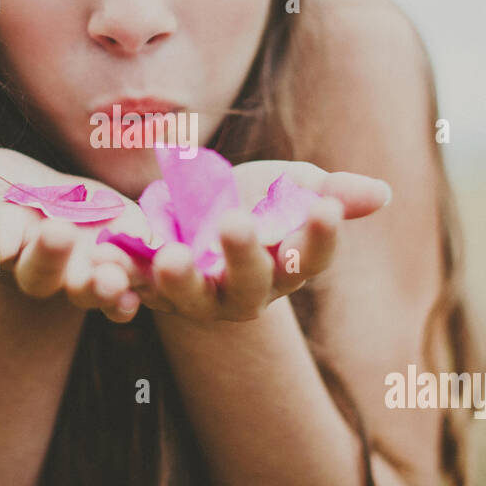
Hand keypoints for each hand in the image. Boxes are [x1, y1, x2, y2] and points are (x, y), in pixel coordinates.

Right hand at [0, 147, 149, 322]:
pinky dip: (124, 302)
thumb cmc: (4, 187)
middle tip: (58, 232)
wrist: (56, 202)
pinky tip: (134, 296)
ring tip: (110, 279)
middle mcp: (33, 268)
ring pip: (82, 290)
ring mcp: (74, 276)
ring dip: (95, 287)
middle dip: (47, 256)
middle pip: (36, 274)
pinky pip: (118, 299)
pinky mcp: (114, 272)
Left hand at [125, 160, 391, 322]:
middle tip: (237, 223)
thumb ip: (328, 190)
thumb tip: (381, 193)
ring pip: (190, 299)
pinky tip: (104, 258)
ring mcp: (194, 297)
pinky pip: (132, 292)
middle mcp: (244, 292)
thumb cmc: (250, 198)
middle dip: (244, 255)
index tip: (326, 208)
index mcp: (285, 266)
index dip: (321, 236)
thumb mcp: (287, 187)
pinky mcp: (147, 292)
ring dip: (181, 280)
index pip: (311, 257)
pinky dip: (118, 282)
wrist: (186, 213)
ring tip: (173, 254)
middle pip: (250, 283)